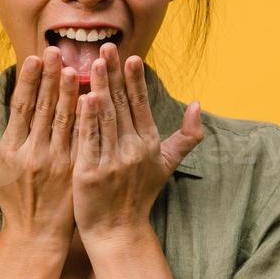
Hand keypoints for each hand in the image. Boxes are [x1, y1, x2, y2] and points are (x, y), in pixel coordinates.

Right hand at [0, 47, 80, 250]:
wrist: (37, 232)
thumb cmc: (11, 195)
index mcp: (12, 149)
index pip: (21, 107)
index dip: (28, 81)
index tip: (35, 58)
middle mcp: (34, 154)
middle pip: (45, 109)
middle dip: (52, 78)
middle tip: (59, 51)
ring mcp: (58, 163)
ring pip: (66, 120)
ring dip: (72, 92)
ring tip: (78, 67)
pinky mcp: (77, 170)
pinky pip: (85, 138)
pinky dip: (90, 117)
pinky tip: (97, 97)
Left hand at [73, 42, 203, 245]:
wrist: (118, 232)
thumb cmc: (138, 196)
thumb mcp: (166, 166)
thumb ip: (184, 136)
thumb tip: (198, 104)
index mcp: (148, 143)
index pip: (141, 104)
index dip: (135, 79)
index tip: (130, 55)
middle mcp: (133, 149)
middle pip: (121, 104)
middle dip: (113, 74)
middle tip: (105, 47)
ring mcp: (112, 160)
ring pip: (105, 117)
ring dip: (99, 88)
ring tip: (92, 63)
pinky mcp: (91, 173)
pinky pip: (88, 140)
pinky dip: (87, 119)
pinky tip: (82, 98)